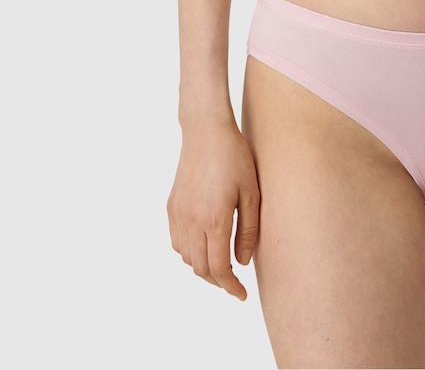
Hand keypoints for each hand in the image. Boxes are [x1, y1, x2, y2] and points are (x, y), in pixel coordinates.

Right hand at [167, 119, 259, 300]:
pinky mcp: (171, 207)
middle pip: (200, 269)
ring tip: (222, 264)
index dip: (231, 287)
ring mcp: (178, 215)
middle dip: (218, 281)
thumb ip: (247, 230)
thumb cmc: (235, 157)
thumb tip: (243, 262)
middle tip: (235, 283)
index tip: (242, 295)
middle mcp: (191, 221)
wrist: (206, 131)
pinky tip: (205, 245)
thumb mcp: (251, 193)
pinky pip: (177, 242)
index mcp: (214, 219)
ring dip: (203, 267)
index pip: (219, 268)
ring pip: (187, 258)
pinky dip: (190, 252)